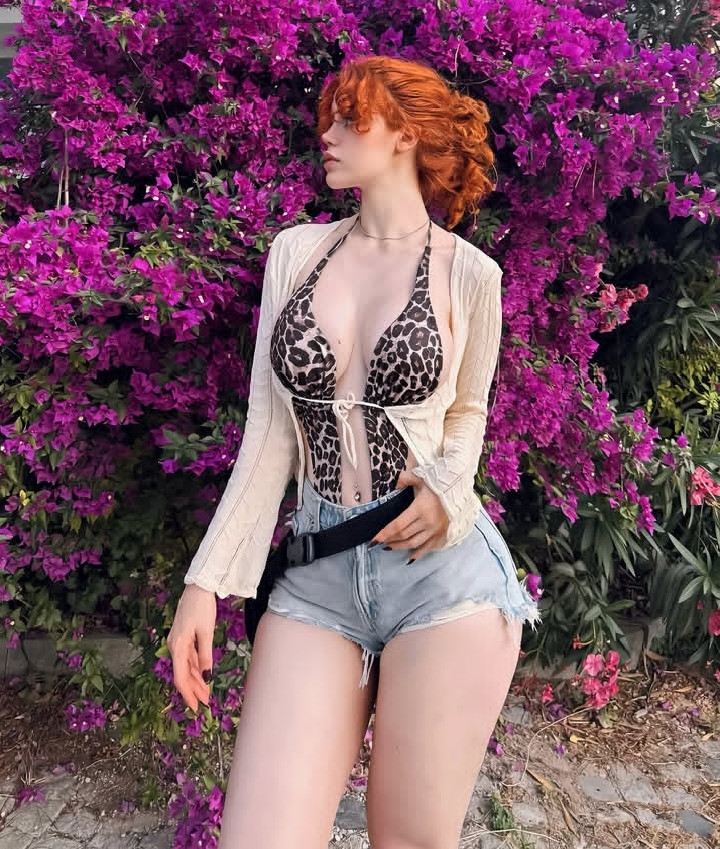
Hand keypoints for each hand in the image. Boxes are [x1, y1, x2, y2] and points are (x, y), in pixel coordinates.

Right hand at [167, 584, 216, 711]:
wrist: (198, 587)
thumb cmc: (202, 608)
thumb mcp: (206, 632)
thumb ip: (205, 656)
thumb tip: (207, 678)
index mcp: (178, 646)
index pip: (181, 677)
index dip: (188, 694)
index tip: (196, 707)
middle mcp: (174, 646)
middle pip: (183, 674)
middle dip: (193, 690)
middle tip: (205, 704)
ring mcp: (178, 642)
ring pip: (186, 667)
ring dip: (195, 681)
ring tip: (205, 694)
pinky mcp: (184, 637)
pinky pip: (188, 658)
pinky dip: (196, 669)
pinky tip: (203, 677)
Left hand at [372, 470, 448, 560]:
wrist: (460, 490)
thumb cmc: (439, 484)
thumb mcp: (421, 477)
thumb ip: (405, 479)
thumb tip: (394, 485)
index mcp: (420, 508)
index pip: (398, 524)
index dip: (385, 533)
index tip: (374, 539)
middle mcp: (427, 522)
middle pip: (404, 535)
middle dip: (390, 539)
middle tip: (379, 541)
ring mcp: (435, 530)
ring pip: (413, 543)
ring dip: (399, 547)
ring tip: (389, 547)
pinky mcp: (441, 534)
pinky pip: (427, 547)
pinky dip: (418, 554)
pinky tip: (409, 559)